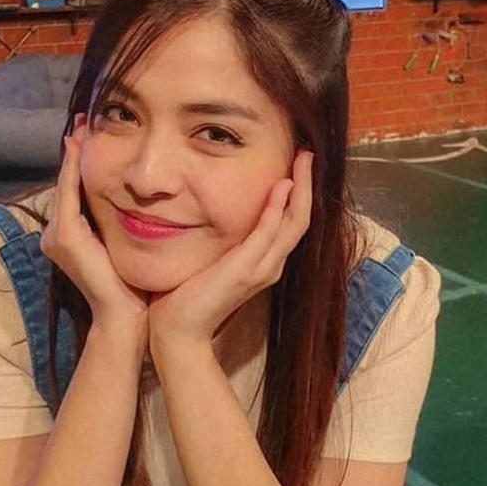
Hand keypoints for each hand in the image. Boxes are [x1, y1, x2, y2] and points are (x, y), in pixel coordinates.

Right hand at [40, 115, 149, 332]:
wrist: (125, 317)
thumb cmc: (132, 284)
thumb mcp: (127, 244)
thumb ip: (125, 221)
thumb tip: (146, 196)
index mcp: (71, 234)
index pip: (74, 188)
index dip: (79, 160)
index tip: (91, 131)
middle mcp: (56, 234)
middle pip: (66, 182)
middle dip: (74, 151)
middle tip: (85, 120)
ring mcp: (57, 237)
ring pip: (65, 185)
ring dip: (73, 155)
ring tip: (82, 127)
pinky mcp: (65, 238)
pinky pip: (69, 195)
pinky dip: (74, 171)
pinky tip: (81, 148)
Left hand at [147, 150, 313, 351]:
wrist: (178, 331)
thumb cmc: (188, 295)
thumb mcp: (212, 259)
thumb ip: (223, 240)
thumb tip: (212, 211)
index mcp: (263, 262)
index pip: (291, 222)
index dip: (298, 193)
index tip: (296, 165)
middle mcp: (270, 265)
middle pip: (300, 219)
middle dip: (306, 185)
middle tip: (308, 154)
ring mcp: (261, 269)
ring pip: (294, 224)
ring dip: (300, 190)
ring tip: (303, 161)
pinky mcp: (245, 269)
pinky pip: (268, 233)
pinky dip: (277, 208)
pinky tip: (281, 186)